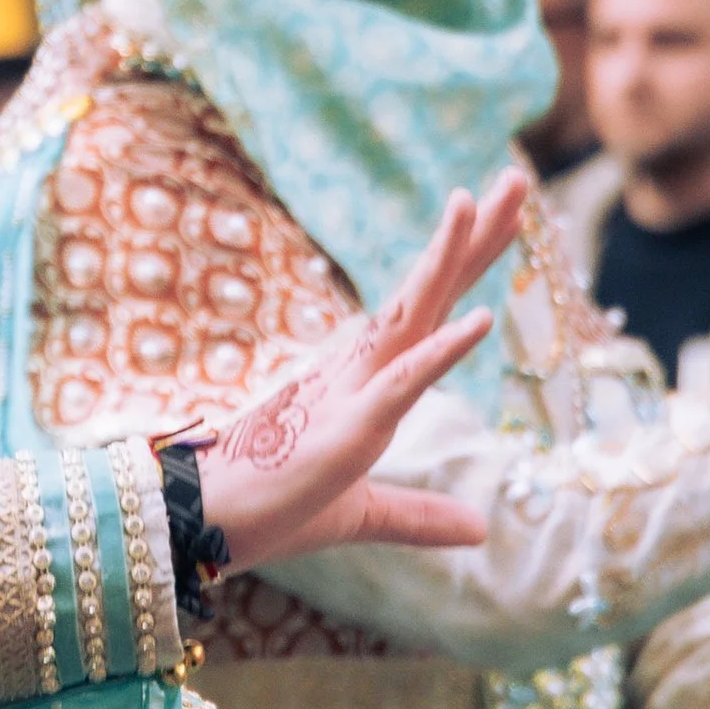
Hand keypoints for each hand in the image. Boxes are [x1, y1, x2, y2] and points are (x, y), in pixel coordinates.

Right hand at [175, 168, 527, 571]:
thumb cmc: (265, 511)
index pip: (425, 310)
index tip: (505, 214)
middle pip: (427, 292)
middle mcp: (357, 370)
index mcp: (360, 380)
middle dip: (475, 236)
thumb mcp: (359, 514)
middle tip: (514, 179)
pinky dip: (441, 351)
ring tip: (482, 200)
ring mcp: (350, 393)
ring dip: (449, 258)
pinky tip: (480, 318)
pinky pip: (402, 383)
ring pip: (411, 314)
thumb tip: (481, 529)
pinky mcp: (346, 431)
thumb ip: (418, 515)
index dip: (464, 261)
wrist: (195, 526)